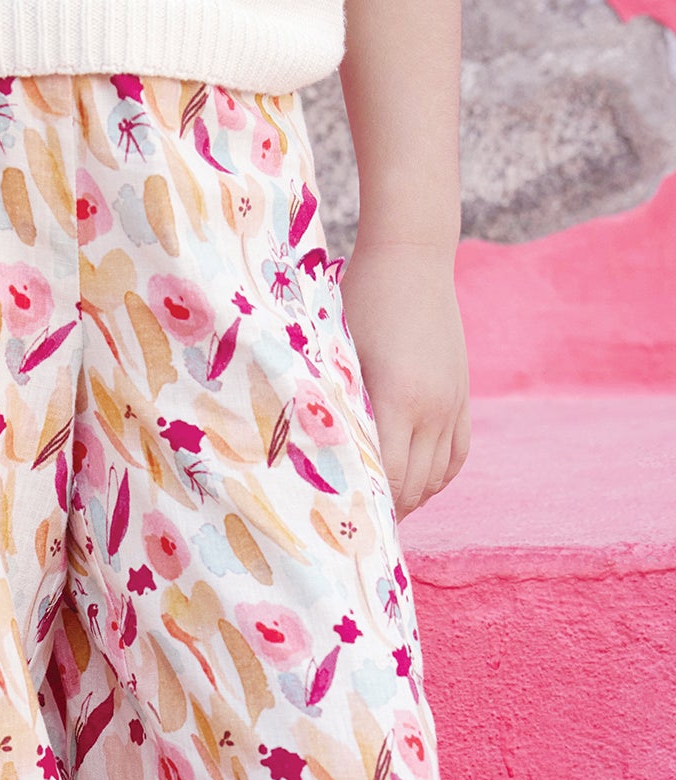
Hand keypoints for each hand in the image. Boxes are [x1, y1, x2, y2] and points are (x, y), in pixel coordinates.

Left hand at [337, 240, 470, 517]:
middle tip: (353, 523)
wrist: (411, 256)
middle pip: (414, 485)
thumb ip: (337, 408)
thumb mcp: (337, 356)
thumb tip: (318, 459)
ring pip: (438, 475)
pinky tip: (413, 483)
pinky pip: (457, 454)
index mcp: (399, 398)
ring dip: (411, 496)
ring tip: (380, 506)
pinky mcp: (461, 394)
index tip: (340, 520)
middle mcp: (433, 407)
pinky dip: (437, 476)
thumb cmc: (358, 300)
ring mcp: (453, 402)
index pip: (389, 478)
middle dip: (386, 509)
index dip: (368, 506)